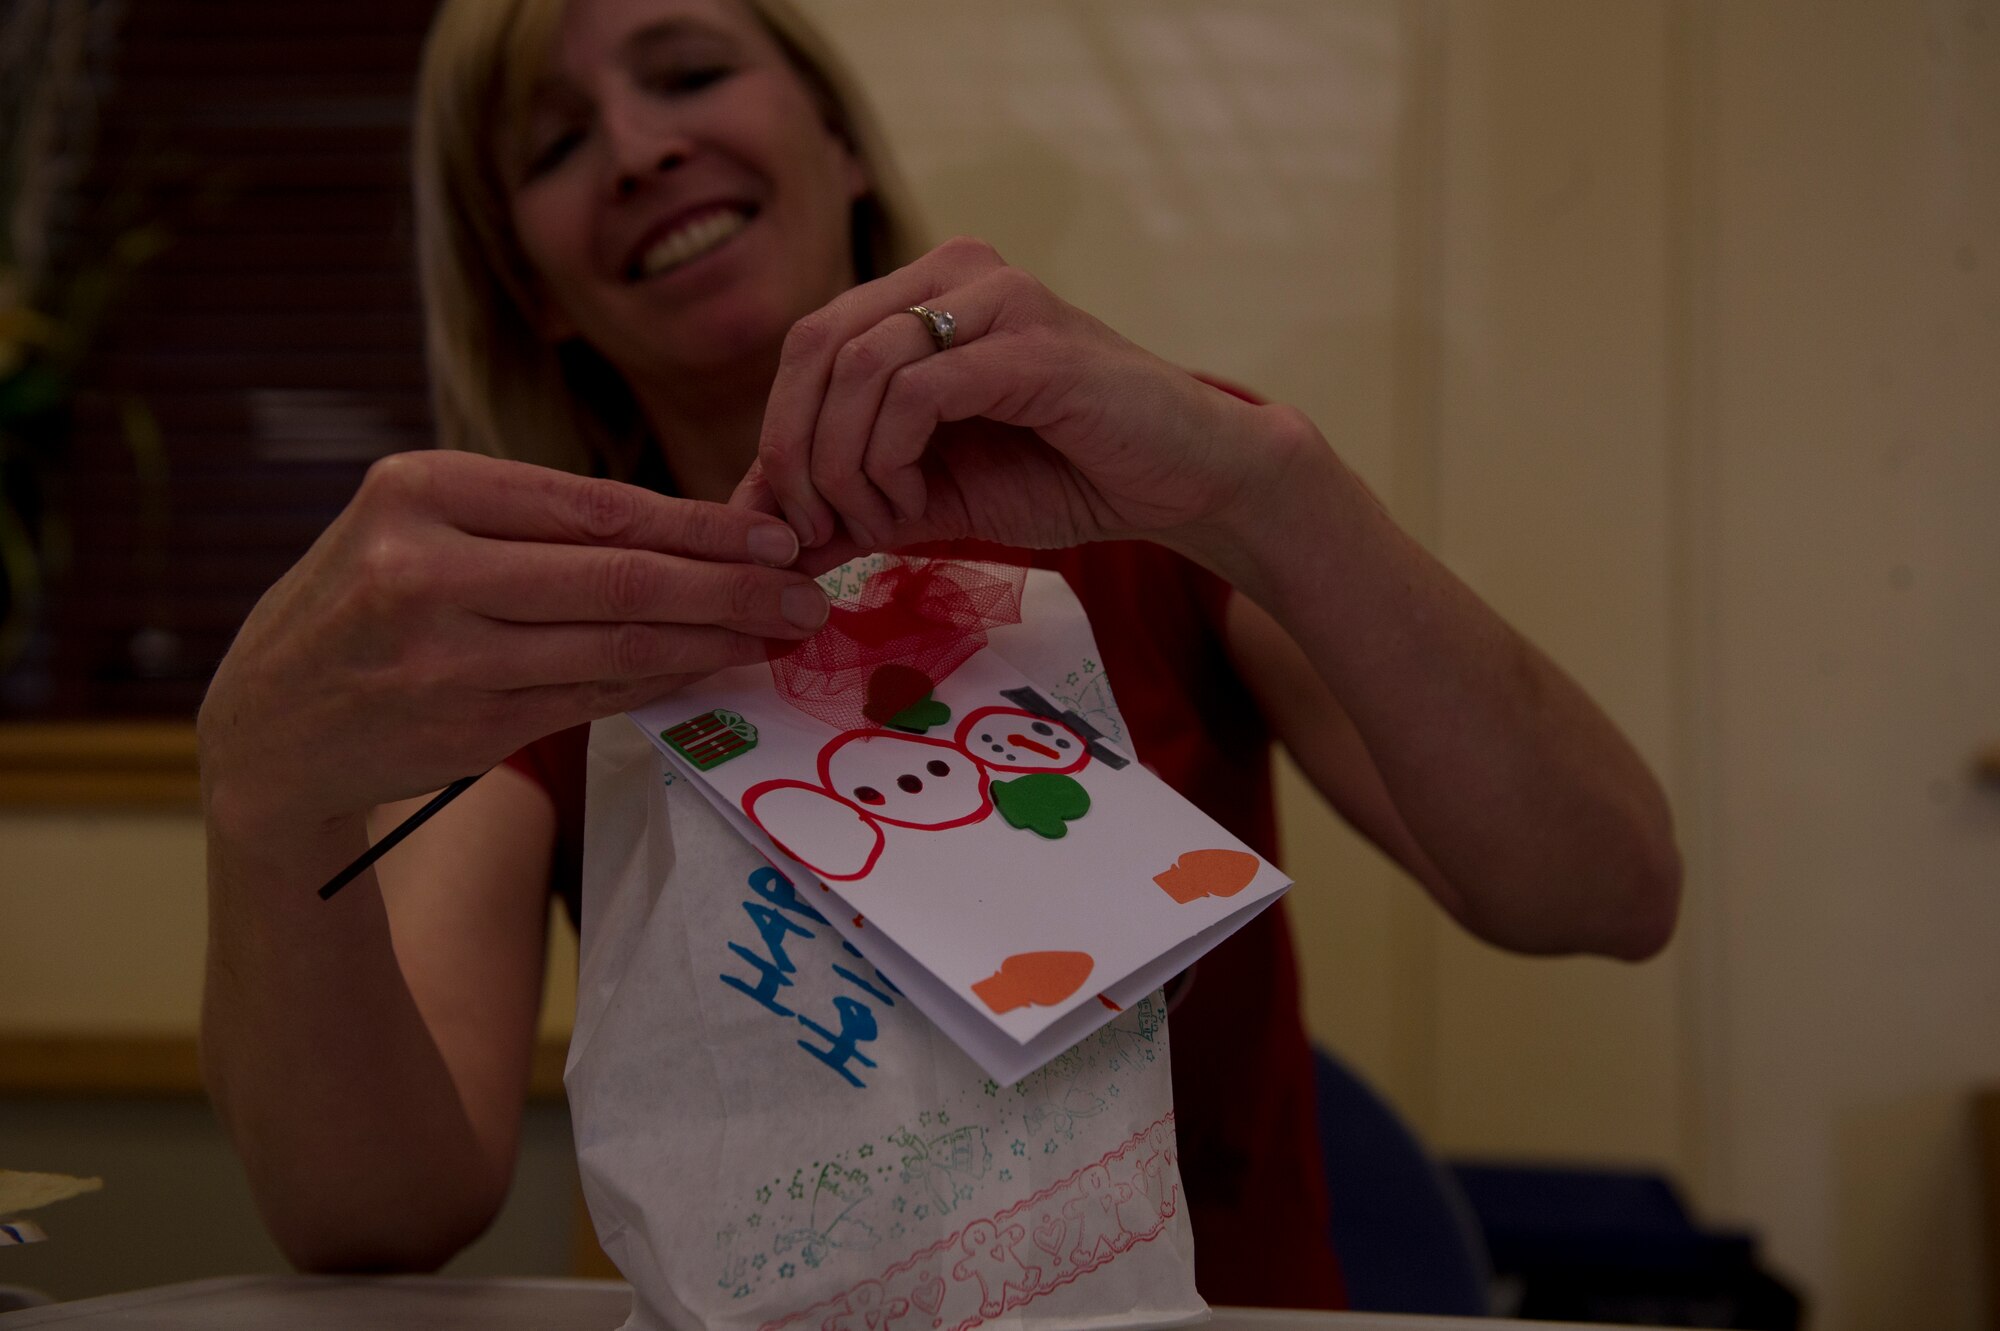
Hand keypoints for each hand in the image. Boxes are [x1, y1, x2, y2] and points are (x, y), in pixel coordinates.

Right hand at [198, 450, 827, 833]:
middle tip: (807, 593)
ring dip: (715, 641)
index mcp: (419, 491)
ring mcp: (443, 658)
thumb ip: (536, 523)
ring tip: (781, 634)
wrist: (270, 725)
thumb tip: (696, 532)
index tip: (776, 536)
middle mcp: (424, 570)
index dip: (699, 526)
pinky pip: (595, 697)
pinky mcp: (467, 728)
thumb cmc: (368, 604)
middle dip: (730, 587)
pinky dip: (664, 682)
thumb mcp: (419, 526)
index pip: (594, 505)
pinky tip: (714, 669)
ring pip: (616, 644)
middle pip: (618, 577)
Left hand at [746, 236, 1300, 556]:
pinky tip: (920, 503)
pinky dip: (894, 458)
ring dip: (849, 465)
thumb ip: (848, 506)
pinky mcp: (1033, 345)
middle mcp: (958, 272)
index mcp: (928, 290)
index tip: (799, 522)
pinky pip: (919, 391)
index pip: (809, 343)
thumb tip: (755, 535)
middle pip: (816, 345)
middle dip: (798, 452)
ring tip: (886, 521)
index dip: (781, 434)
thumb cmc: (1066, 478)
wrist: (1184, 484)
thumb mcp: (931, 498)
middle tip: (819, 529)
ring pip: (861, 367)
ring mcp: (999, 299)